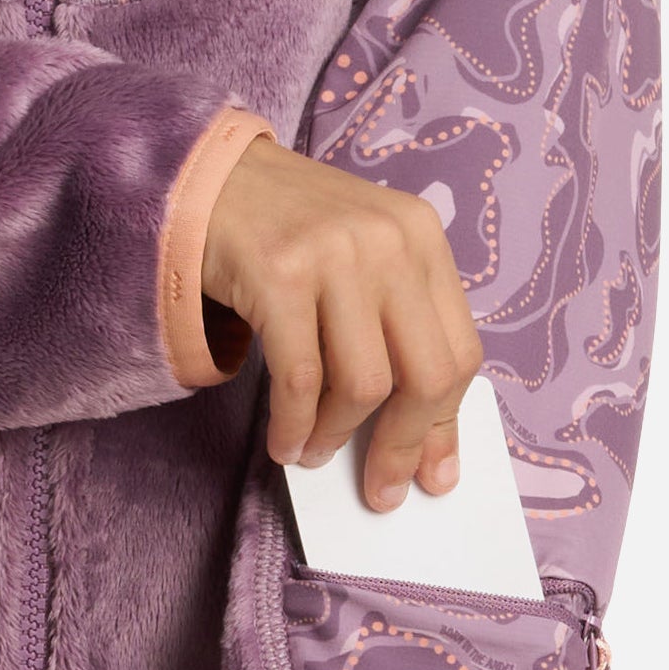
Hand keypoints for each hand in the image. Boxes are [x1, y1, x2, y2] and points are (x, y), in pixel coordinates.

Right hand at [202, 135, 484, 512]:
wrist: (209, 180)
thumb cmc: (288, 236)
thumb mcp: (362, 264)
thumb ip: (395, 330)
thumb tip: (421, 437)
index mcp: (423, 240)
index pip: (460, 352)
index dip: (447, 425)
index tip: (435, 475)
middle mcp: (389, 242)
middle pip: (425, 376)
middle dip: (403, 447)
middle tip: (381, 490)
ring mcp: (336, 255)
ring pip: (364, 385)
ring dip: (336, 437)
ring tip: (313, 453)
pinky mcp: (280, 274)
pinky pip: (300, 381)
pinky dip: (294, 427)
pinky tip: (285, 443)